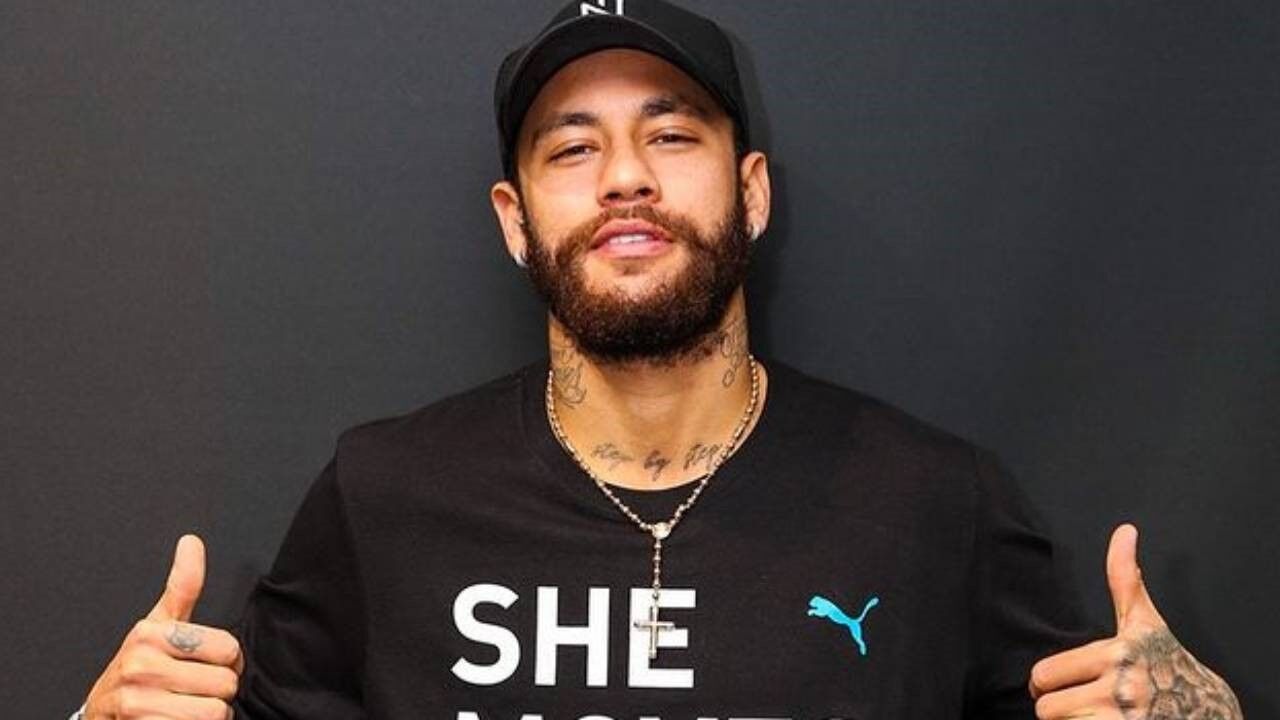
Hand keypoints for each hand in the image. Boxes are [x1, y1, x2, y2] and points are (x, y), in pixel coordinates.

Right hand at [84, 535, 242, 718]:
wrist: (103, 715)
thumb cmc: (139, 669)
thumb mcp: (158, 625)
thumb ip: (182, 586)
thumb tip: (191, 541)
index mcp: (151, 633)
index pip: (229, 648)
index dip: (228, 662)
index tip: (206, 664)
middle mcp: (141, 665)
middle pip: (226, 683)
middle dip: (217, 692)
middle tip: (192, 691)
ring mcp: (139, 700)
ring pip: (217, 712)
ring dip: (209, 716)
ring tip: (184, 708)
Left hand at [1028, 524, 1242, 718]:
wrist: (1209, 710)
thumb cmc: (1169, 663)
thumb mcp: (1146, 623)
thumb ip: (1126, 581)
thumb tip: (1124, 531)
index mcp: (1117, 654)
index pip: (1045, 674)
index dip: (1043, 682)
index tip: (1052, 684)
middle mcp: (1122, 688)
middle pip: (1047, 707)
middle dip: (1055, 706)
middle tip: (1074, 703)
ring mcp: (1125, 719)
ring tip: (1094, 716)